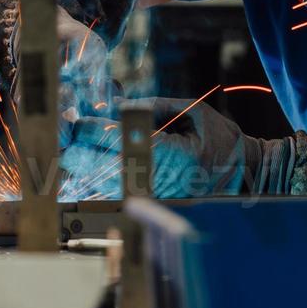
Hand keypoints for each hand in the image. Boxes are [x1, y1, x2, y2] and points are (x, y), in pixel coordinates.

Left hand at [61, 99, 290, 198]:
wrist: (245, 174)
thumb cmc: (220, 139)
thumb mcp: (192, 112)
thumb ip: (154, 107)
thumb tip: (118, 104)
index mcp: (175, 154)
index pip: (125, 143)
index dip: (96, 132)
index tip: (76, 122)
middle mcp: (164, 179)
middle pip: (110, 168)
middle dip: (83, 154)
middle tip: (61, 142)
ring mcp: (159, 196)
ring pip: (111, 185)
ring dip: (85, 171)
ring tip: (63, 157)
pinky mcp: (157, 203)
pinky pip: (121, 193)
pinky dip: (98, 183)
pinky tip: (81, 174)